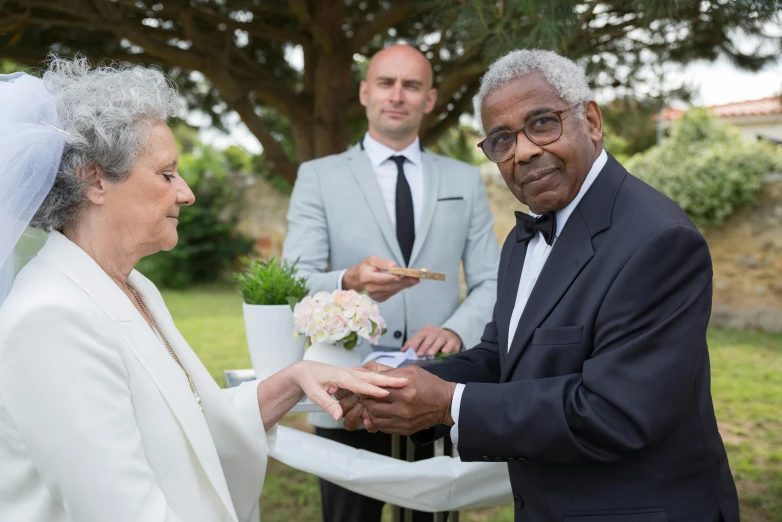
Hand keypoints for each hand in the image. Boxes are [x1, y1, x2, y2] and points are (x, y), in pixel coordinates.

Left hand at [293, 361, 407, 420]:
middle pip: (372, 376)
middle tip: (405, 381)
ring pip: (374, 376)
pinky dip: (382, 381)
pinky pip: (370, 379)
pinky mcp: (354, 377)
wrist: (306, 370)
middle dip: (389, 379)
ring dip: (388, 379)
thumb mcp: (313, 392)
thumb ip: (327, 403)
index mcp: (340, 376)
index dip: (373, 389)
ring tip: (404, 382)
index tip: (385, 393)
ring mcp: (353, 374)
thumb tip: (338, 415)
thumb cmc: (309, 379)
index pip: (359, 384)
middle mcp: (349, 373)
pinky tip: (391, 384)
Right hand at [342, 255, 418, 301]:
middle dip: (404, 282)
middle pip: (390, 286)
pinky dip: (399, 288)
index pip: (383, 279)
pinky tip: (405, 284)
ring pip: (392, 291)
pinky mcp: (379, 299)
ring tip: (414, 280)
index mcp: (367, 277)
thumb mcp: (372, 260)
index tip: (405, 275)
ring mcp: (375, 296)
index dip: (394, 278)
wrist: (357, 280)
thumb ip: (383, 263)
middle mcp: (370, 289)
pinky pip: (392, 293)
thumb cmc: (366, 267)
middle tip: (415, 279)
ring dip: (404, 286)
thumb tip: (394, 266)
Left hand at [350, 366, 456, 435]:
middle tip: (366, 395)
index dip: (366, 388)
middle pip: (372, 406)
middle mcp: (402, 409)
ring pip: (375, 419)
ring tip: (374, 404)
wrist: (446, 403)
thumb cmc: (429, 384)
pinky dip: (380, 420)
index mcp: (404, 392)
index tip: (364, 385)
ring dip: (371, 411)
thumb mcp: (410, 371)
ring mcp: (403, 421)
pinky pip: (383, 428)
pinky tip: (383, 413)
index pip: (375, 391)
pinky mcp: (405, 430)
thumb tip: (369, 374)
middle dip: (366, 400)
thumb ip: (390, 374)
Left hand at [402, 325, 461, 356]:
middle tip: (419, 355)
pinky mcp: (452, 341)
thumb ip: (413, 344)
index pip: (419, 336)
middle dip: (423, 347)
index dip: (415, 343)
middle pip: (429, 338)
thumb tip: (403, 350)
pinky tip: (444, 352)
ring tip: (430, 354)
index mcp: (426, 330)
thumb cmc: (433, 340)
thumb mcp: (423, 340)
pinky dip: (447, 348)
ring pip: (439, 340)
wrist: (450, 337)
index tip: (410, 351)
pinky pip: (450, 344)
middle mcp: (436, 331)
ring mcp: (445, 335)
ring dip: (434, 347)